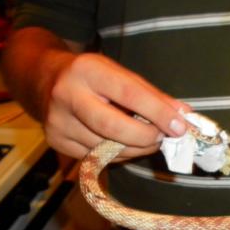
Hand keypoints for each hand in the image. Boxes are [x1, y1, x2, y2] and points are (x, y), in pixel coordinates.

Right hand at [44, 52, 189, 160]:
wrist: (45, 80)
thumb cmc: (94, 77)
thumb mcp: (121, 75)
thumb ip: (152, 95)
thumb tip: (185, 116)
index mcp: (88, 70)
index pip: (129, 94)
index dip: (158, 113)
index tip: (180, 127)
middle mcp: (67, 95)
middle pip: (113, 127)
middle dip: (146, 138)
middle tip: (164, 138)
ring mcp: (58, 122)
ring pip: (106, 149)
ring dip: (136, 149)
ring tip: (147, 140)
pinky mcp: (56, 142)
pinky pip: (97, 159)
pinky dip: (119, 156)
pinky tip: (125, 145)